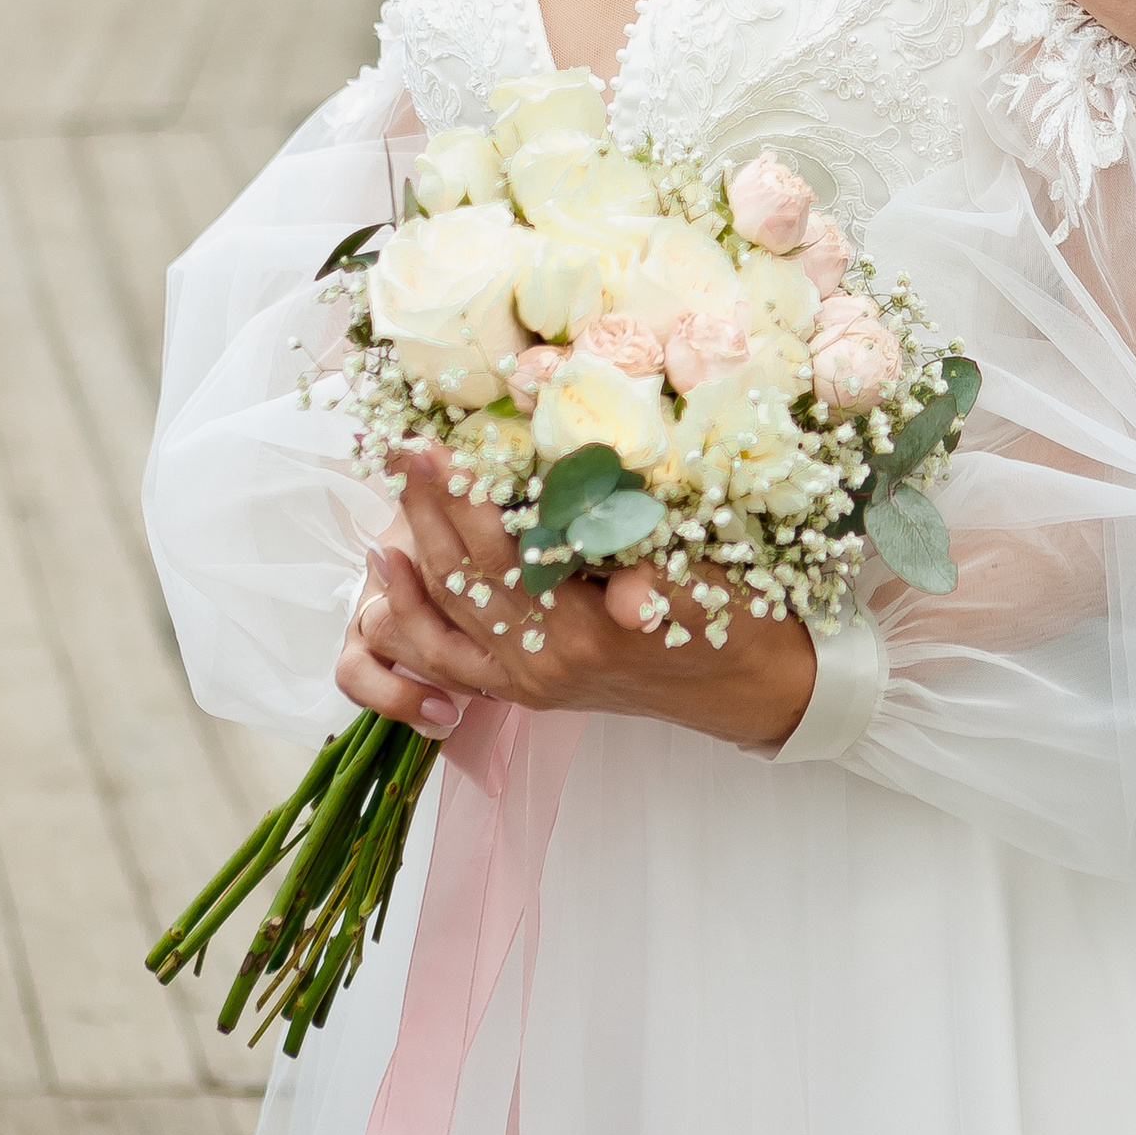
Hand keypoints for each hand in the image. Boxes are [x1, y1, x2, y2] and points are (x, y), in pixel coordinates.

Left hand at [336, 450, 814, 749]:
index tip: (441, 443)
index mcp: (588, 633)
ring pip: (444, 618)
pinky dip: (409, 619)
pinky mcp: (522, 691)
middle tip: (404, 446)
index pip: (503, 556)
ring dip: (408, 555)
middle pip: (463, 579)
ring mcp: (527, 683)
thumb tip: (631, 594)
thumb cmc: (732, 621)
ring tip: (392, 491)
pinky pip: (446, 660)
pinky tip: (389, 571)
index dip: (467, 499)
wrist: (746, 690)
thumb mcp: (709, 594)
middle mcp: (545, 664)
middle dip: (429, 508)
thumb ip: (665, 590)